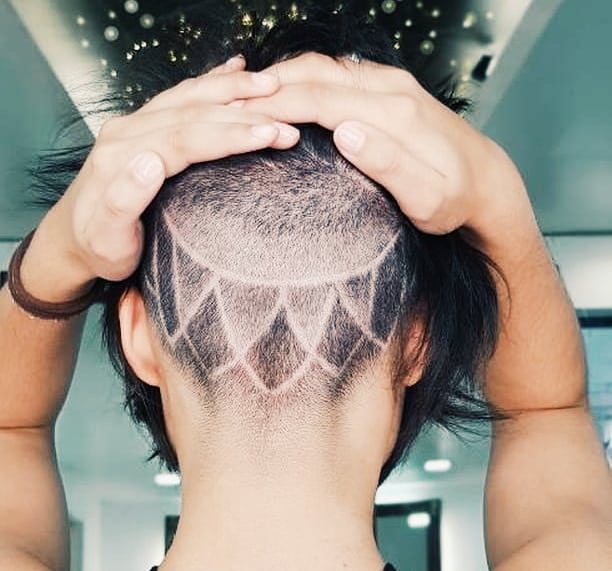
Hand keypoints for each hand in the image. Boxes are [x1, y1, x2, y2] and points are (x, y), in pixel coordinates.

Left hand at [44, 56, 299, 285]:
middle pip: (193, 113)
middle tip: (287, 118)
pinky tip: (233, 69)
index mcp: (122, 156)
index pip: (187, 137)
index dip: (231, 133)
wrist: (72, 240)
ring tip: (271, 84)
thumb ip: (124, 199)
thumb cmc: (99, 247)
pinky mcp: (141, 126)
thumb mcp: (108, 237)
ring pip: (189, 97)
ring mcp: (134, 125)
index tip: (271, 134)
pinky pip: (180, 96)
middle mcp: (127, 132)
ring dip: (232, 88)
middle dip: (244, 112)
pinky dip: (209, 82)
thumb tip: (150, 163)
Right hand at [241, 53, 534, 247]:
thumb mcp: (427, 198)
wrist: (486, 181)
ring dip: (284, 77)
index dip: (275, 105)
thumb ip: (389, 164)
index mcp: (392, 114)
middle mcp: (390, 88)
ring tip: (246, 95)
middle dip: (270, 84)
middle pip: (316, 73)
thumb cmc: (453, 200)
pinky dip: (305, 79)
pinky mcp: (391, 88)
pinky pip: (338, 73)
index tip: (237, 114)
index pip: (320, 99)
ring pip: (325, 66)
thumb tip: (345, 131)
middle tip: (227, 100)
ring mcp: (391, 83)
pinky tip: (286, 92)